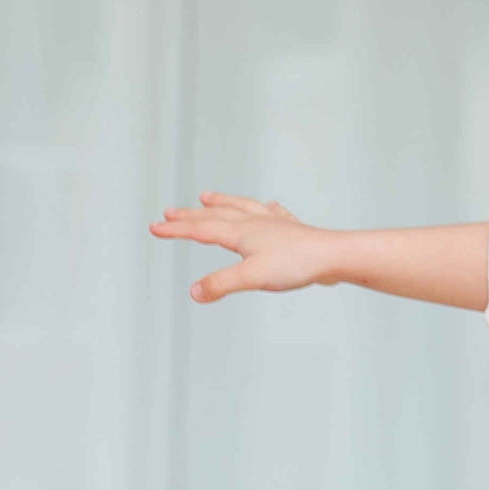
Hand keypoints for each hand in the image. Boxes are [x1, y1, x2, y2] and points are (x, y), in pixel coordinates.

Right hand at [151, 192, 340, 302]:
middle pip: (216, 215)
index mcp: (242, 232)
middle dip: (190, 215)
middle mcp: (255, 223)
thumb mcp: (253, 277)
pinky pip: (275, 215)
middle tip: (169, 212)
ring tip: (208, 197)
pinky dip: (267, 210)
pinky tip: (270, 207)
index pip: (201, 229)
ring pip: (243, 208)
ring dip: (223, 203)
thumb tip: (194, 292)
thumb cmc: (297, 263)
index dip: (175, 229)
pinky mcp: (293, 231)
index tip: (154, 227)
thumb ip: (222, 284)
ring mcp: (275, 224)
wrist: (334, 256)